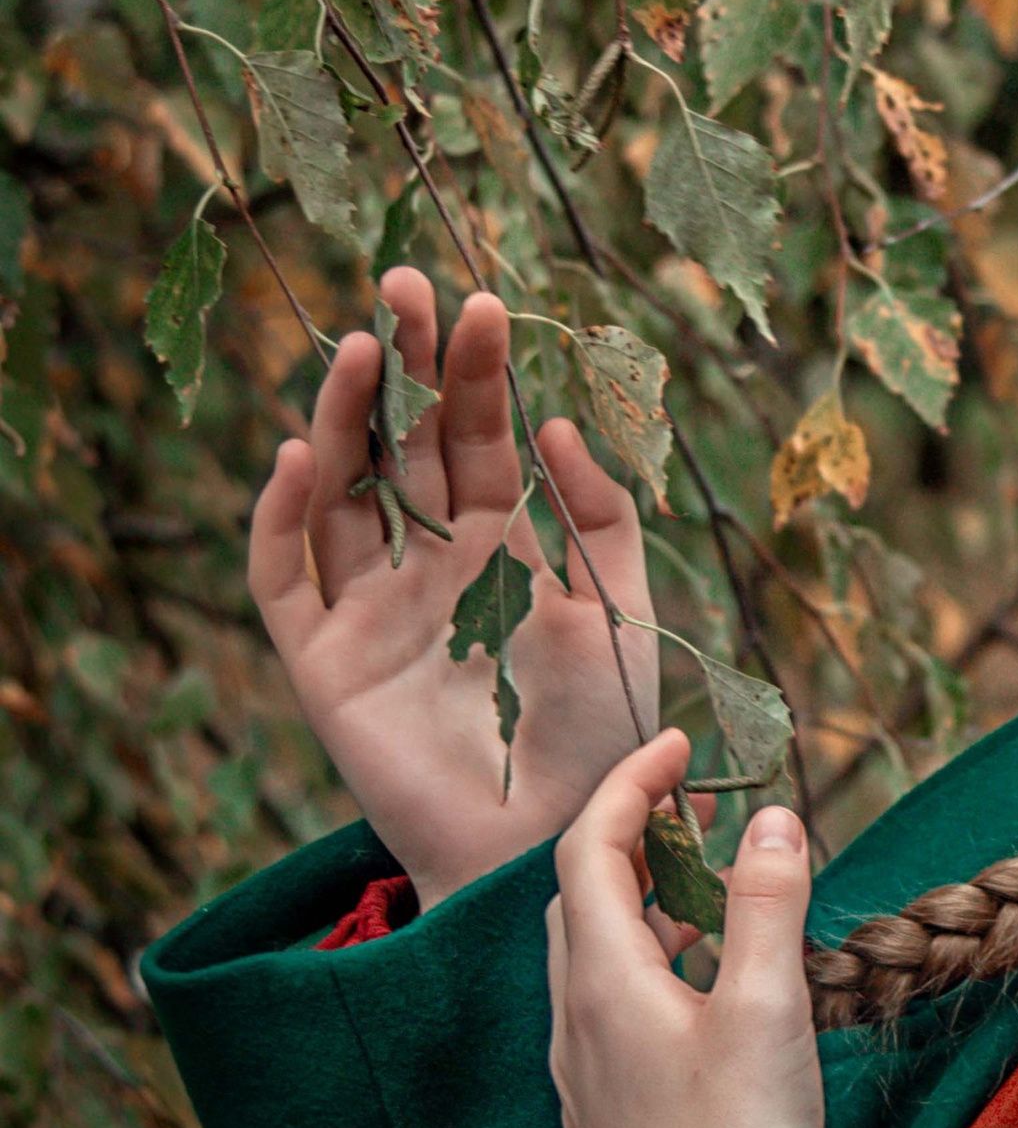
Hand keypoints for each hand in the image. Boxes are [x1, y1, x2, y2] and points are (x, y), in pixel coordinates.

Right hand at [249, 272, 656, 906]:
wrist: (559, 844)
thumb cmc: (606, 737)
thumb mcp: (626, 611)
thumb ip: (602, 516)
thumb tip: (558, 421)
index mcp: (503, 544)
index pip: (477, 435)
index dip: (474, 371)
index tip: (482, 304)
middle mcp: (429, 565)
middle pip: (402, 442)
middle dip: (405, 363)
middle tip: (406, 283)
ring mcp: (371, 609)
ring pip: (339, 492)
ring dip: (345, 416)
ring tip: (366, 347)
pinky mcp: (323, 662)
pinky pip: (285, 578)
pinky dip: (282, 518)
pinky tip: (302, 457)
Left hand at [547, 732, 822, 1127]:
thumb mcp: (768, 1007)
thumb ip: (767, 904)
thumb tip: (771, 819)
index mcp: (602, 978)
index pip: (590, 848)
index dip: (630, 784)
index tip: (680, 746)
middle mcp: (575, 1019)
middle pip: (581, 896)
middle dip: (632, 837)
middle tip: (695, 813)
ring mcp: (585, 1069)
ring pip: (595, 954)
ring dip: (645, 903)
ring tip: (713, 890)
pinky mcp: (607, 1110)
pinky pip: (610, 1005)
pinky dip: (651, 961)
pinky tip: (706, 986)